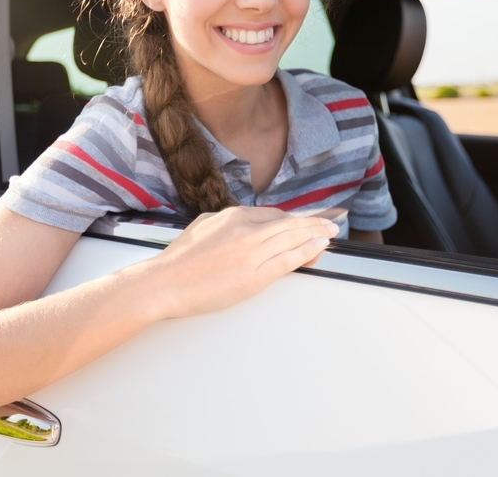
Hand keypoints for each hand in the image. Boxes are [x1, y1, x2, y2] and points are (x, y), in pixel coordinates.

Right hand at [144, 206, 338, 318]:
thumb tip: (243, 221)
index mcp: (233, 216)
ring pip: (293, 238)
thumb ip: (227, 221)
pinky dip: (308, 252)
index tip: (308, 220)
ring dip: (316, 234)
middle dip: (314, 222)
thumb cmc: (180, 259)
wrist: (165, 283)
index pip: (274, 215)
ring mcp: (251, 253)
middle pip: (289, 223)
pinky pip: (288, 260)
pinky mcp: (253, 276)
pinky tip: (319, 248)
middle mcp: (245, 230)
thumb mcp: (204, 225)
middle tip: (332, 222)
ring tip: (331, 233)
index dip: (296, 218)